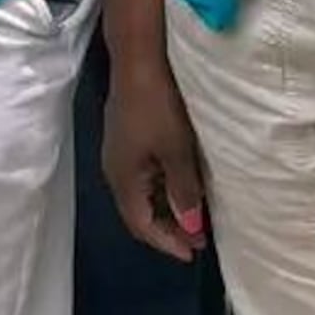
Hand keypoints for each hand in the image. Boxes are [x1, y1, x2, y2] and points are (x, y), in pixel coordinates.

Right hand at [99, 53, 207, 260]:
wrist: (138, 60)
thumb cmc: (158, 107)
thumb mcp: (177, 152)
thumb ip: (183, 192)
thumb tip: (190, 227)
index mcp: (124, 180)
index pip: (142, 226)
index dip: (168, 243)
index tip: (194, 253)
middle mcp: (115, 171)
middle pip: (138, 213)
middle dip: (168, 229)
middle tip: (199, 237)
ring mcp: (118, 154)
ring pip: (141, 195)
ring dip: (166, 208)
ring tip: (195, 214)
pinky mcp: (125, 138)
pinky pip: (142, 177)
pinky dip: (161, 188)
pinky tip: (181, 183)